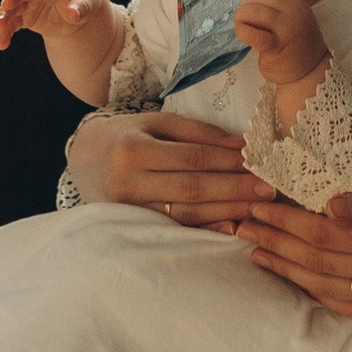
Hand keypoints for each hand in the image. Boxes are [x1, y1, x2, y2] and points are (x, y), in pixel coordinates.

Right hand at [0, 0, 110, 51]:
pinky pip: (13, 24)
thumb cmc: (84, 0)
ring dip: (4, 16)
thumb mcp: (88, 3)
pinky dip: (7, 33)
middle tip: (7, 4)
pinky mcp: (25, 17)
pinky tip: (2, 44)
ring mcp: (29, 3)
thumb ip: (81, 7)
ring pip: (13, 8)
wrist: (77, 11)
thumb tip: (72, 14)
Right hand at [66, 104, 256, 225]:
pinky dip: (206, 228)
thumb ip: (197, 132)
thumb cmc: (125, 135)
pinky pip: (176, 229)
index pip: (192, 157)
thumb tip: (241, 144)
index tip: (259, 164)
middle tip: (269, 190)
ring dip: (227, 211)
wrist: (82, 159)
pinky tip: (231, 226)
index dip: (228, 162)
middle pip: (193, 188)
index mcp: (133, 150)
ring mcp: (130, 210)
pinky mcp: (134, 227)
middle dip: (235, 190)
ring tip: (258, 208)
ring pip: (187, 213)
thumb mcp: (155, 122)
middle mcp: (129, 183)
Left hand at [232, 0, 327, 94]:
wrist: (310, 74)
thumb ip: (278, 8)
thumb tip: (249, 1)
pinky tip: (242, 35)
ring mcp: (287, 28)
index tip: (252, 3)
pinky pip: (253, 33)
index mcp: (298, 2)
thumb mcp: (294, 19)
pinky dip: (242, 31)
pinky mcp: (276, 47)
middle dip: (246, 4)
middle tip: (243, 17)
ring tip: (241, 25)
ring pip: (255, 11)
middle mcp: (295, 11)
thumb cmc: (297, 47)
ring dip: (241, 16)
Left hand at [241, 175, 351, 318]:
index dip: (286, 223)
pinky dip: (314, 292)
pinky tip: (293, 278)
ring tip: (256, 251)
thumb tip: (328, 205)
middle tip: (240, 227)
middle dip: (275, 244)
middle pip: (317, 263)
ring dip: (286, 270)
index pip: (323, 236)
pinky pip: (346, 305)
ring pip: (326, 287)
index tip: (257, 207)